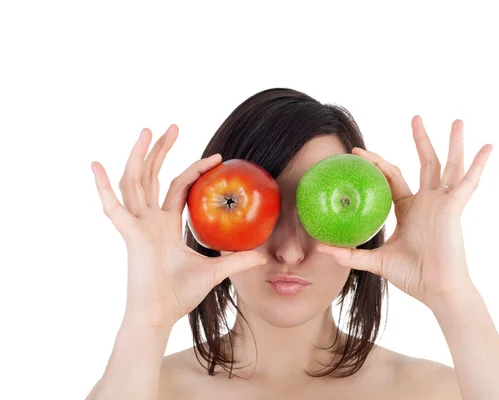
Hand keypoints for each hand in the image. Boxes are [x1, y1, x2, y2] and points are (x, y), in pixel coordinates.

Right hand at [91, 125, 265, 327]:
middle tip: (173, 126)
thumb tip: (263, 256)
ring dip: (138, 156)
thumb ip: (237, 260)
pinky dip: (102, 187)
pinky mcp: (129, 234)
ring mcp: (137, 225)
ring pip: (135, 182)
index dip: (194, 170)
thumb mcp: (215, 271)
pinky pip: (112, 208)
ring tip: (146, 131)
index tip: (216, 157)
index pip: (178, 187)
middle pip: (152, 176)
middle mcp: (149, 220)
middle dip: (161, 150)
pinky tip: (96, 165)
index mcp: (165, 226)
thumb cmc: (180, 295)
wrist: (160, 314)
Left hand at [316, 116, 491, 307]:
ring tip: (458, 120)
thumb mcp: (376, 260)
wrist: (435, 289)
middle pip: (426, 163)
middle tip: (415, 118)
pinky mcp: (454, 208)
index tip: (358, 152)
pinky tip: (488, 147)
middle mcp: (427, 202)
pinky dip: (478, 165)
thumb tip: (322, 248)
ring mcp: (443, 203)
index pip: (392, 177)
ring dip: (453, 143)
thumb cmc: (412, 276)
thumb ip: (351, 254)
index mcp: (409, 209)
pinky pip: (467, 183)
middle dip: (421, 140)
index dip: (376, 163)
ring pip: (448, 166)